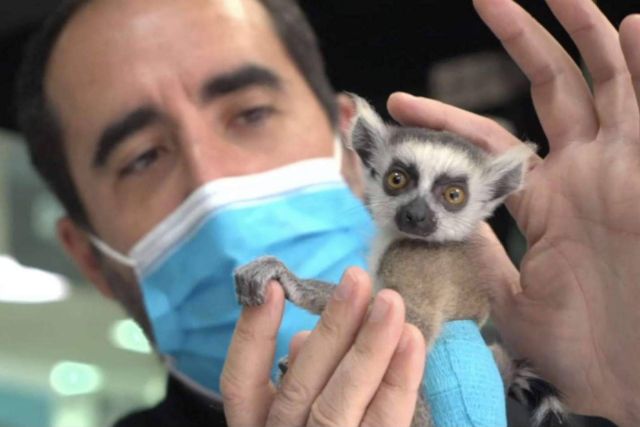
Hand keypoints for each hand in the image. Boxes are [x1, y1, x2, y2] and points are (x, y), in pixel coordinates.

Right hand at [220, 267, 425, 426]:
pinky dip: (399, 383)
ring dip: (368, 351)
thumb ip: (297, 379)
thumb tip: (300, 340)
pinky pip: (385, 426)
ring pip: (339, 407)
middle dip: (332, 331)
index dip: (253, 334)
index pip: (239, 384)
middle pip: (300, 389)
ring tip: (391, 303)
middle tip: (359, 281)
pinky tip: (412, 343)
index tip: (272, 286)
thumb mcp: (292, 418)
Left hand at [387, 0, 639, 424]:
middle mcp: (586, 172)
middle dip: (522, 40)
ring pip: (604, 82)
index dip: (445, 119)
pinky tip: (635, 24)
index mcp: (547, 198)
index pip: (488, 141)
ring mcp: (623, 168)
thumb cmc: (573, 345)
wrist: (625, 379)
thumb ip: (478, 250)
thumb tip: (437, 219)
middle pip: (552, 88)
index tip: (397, 104)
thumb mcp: (507, 291)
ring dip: (587, 34)